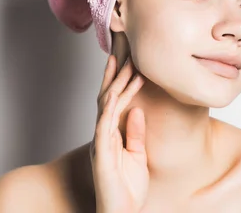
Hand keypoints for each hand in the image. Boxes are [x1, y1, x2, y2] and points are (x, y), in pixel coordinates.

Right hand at [90, 55, 147, 212]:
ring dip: (117, 84)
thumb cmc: (127, 188)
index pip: (115, 100)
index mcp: (112, 133)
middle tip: (125, 51)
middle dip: (115, 73)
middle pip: (107, 96)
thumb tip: (138, 110)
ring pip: (107, 105)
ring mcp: (102, 140)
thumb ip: (135, 133)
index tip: (128, 59)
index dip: (119, 79)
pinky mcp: (102, 151)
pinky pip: (105, 124)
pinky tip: (116, 92)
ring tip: (128, 65)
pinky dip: (111, 107)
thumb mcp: (137, 155)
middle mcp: (104, 133)